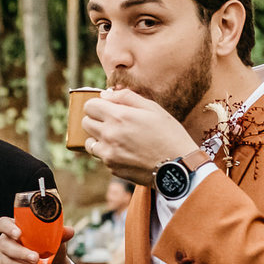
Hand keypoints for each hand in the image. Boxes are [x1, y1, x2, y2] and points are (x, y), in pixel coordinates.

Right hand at [0, 217, 74, 263]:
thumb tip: (69, 231)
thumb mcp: (56, 240)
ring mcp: (4, 259)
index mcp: (15, 229)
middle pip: (5, 244)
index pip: (3, 224)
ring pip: (9, 263)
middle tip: (36, 258)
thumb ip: (60, 234)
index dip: (8, 228)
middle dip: (21, 252)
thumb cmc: (51, 249)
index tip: (18, 234)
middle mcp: (6, 243)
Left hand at [82, 88, 197, 185]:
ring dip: (98, 138)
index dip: (97, 104)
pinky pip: (101, 157)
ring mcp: (108, 154)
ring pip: (89, 142)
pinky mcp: (112, 168)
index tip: (106, 107)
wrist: (178, 166)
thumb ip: (126, 97)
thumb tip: (106, 95)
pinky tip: (126, 151)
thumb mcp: (153, 108)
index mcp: (118, 117)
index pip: (89, 106)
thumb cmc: (169, 134)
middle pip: (85, 123)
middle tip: (112, 121)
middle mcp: (109, 135)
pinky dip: (109, 153)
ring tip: (117, 138)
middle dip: (95, 119)